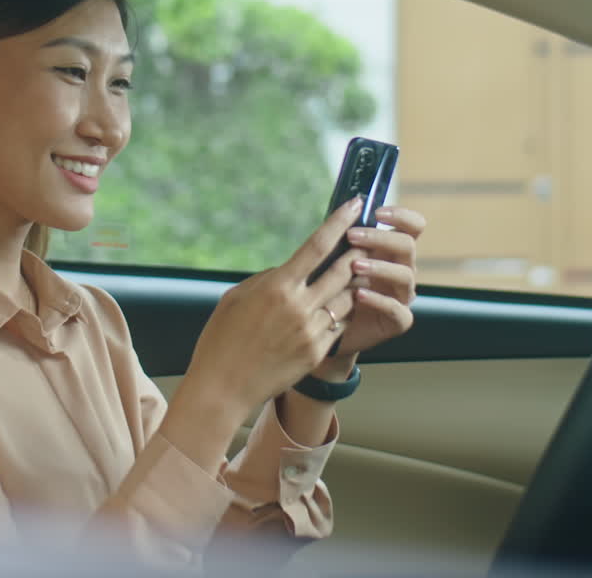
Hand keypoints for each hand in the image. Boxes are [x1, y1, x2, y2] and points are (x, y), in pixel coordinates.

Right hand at [182, 197, 368, 414]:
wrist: (223, 388)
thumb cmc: (222, 338)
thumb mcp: (237, 297)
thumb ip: (269, 279)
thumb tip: (293, 268)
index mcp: (277, 286)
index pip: (318, 245)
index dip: (340, 222)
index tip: (355, 204)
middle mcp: (299, 306)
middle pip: (343, 270)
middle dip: (359, 251)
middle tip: (369, 236)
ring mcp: (312, 331)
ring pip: (347, 299)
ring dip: (354, 283)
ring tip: (358, 271)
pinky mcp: (317, 352)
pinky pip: (340, 325)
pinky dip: (342, 312)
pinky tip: (341, 306)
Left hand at [329, 205, 424, 354]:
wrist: (325, 328)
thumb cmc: (329, 287)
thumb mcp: (334, 257)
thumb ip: (343, 238)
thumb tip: (341, 210)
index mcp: (391, 251)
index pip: (412, 226)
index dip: (401, 216)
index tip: (377, 212)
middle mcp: (401, 270)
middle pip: (408, 246)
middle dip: (380, 238)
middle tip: (352, 236)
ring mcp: (402, 295)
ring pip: (405, 275)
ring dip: (379, 267)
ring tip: (354, 265)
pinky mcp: (398, 320)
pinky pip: (397, 309)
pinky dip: (378, 299)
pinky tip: (359, 294)